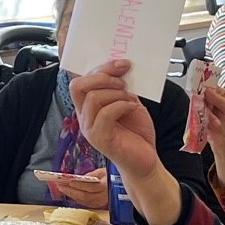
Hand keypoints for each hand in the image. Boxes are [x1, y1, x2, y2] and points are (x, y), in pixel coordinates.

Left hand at [50, 167, 107, 209]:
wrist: (119, 186)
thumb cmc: (111, 176)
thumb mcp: (103, 171)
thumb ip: (91, 175)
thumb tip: (78, 178)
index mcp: (106, 186)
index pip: (90, 187)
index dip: (78, 185)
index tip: (67, 181)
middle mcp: (103, 196)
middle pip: (84, 196)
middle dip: (70, 191)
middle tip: (59, 186)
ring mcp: (101, 203)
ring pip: (83, 201)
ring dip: (71, 195)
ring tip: (62, 189)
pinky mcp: (98, 206)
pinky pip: (85, 203)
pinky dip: (76, 198)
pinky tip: (69, 194)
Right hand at [73, 61, 159, 181]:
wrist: (146, 160)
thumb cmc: (137, 134)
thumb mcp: (129, 103)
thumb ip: (121, 88)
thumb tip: (122, 69)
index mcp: (88, 107)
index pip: (81, 80)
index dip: (100, 68)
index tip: (123, 64)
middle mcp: (85, 117)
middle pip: (78, 86)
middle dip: (103, 76)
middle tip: (123, 81)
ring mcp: (90, 129)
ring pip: (93, 98)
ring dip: (116, 93)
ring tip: (130, 99)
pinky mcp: (100, 139)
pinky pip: (106, 113)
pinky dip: (122, 105)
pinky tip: (133, 108)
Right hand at [202, 84, 224, 186]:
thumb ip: (219, 99)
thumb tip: (207, 91)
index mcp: (223, 96)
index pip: (212, 86)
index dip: (207, 86)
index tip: (202, 87)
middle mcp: (214, 102)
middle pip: (203, 95)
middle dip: (205, 101)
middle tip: (209, 107)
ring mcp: (206, 111)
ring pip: (199, 105)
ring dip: (206, 114)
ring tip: (216, 123)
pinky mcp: (200, 119)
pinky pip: (196, 115)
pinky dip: (201, 119)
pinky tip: (209, 124)